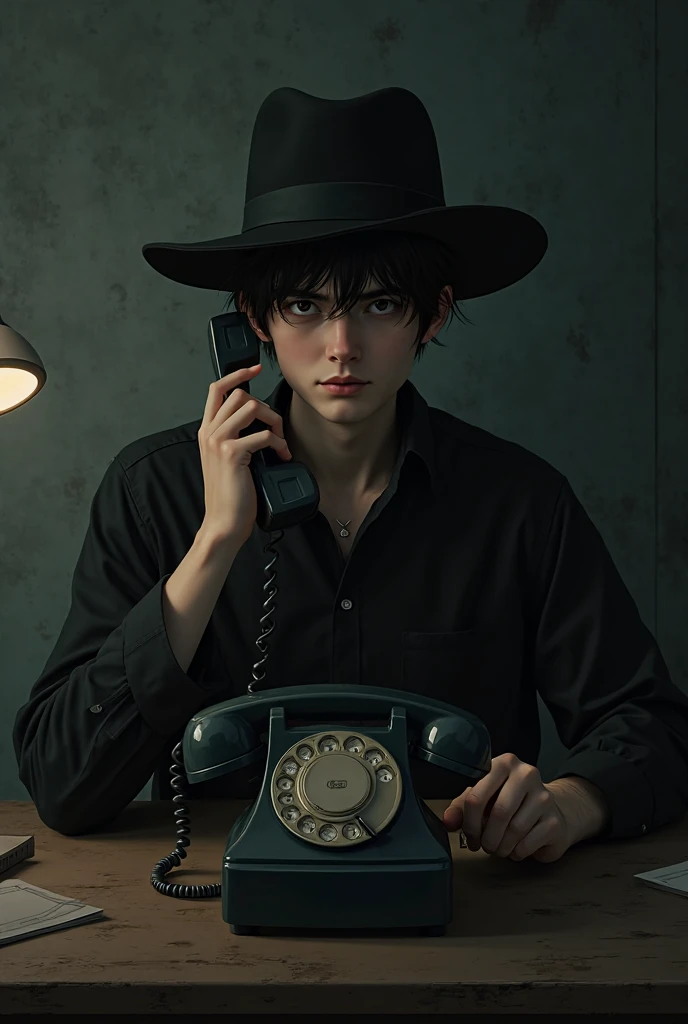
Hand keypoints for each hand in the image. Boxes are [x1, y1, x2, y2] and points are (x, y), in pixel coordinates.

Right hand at [197, 363, 291, 548]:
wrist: (223, 523)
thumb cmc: (229, 495)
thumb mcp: (227, 460)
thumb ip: (235, 438)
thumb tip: (259, 421)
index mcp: (206, 431)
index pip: (216, 389)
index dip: (237, 375)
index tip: (254, 369)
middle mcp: (209, 432)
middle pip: (240, 394)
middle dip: (266, 407)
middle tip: (277, 429)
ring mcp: (219, 441)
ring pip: (252, 407)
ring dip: (274, 422)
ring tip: (280, 443)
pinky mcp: (232, 453)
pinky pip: (263, 434)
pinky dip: (278, 443)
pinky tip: (281, 456)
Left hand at [442, 753, 572, 862]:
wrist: (549, 812)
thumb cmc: (511, 803)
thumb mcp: (483, 799)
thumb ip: (461, 807)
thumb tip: (448, 821)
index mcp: (503, 764)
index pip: (477, 795)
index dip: (469, 822)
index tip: (470, 835)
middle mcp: (526, 774)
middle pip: (498, 813)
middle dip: (487, 837)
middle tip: (484, 845)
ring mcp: (544, 796)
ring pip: (514, 829)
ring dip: (501, 846)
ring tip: (499, 847)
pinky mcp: (555, 820)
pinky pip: (528, 843)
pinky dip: (517, 852)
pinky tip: (516, 848)